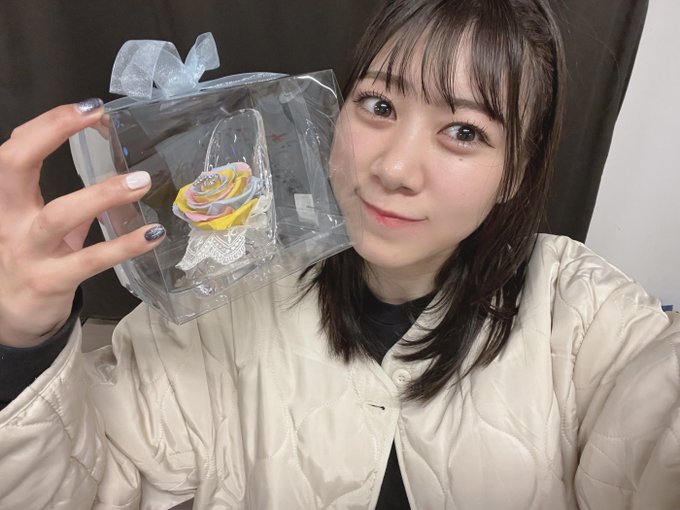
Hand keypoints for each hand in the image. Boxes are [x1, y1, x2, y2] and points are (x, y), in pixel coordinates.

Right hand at [0, 100, 164, 346]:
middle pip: (13, 166)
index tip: (89, 107)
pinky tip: (152, 234)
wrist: (12, 319)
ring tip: (142, 182)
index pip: (16, 150)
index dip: (48, 124)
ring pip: (59, 215)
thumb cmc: (31, 262)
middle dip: (51, 133)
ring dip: (102, 194)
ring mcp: (28, 252)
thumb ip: (68, 203)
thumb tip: (114, 177)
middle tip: (95, 116)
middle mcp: (10, 221)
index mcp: (8, 202)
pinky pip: (90, 260)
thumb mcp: (39, 227)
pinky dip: (123, 246)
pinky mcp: (50, 281)